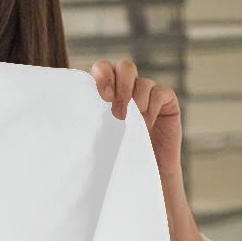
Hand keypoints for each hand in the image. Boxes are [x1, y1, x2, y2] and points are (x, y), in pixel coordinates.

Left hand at [90, 57, 181, 177]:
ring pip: (143, 82)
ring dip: (137, 102)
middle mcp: (127, 88)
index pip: (103, 68)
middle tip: (118, 110)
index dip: (103, 75)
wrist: (139, 173)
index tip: (102, 96)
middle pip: (125, 67)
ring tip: (133, 125)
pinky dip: (153, 106)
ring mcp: (148, 93)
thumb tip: (74, 107)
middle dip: (122, 85)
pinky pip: (161, 92)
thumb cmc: (113, 155)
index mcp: (106, 90)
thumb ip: (90, 114)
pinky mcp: (166, 102)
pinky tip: (148, 124)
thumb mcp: (96, 133)